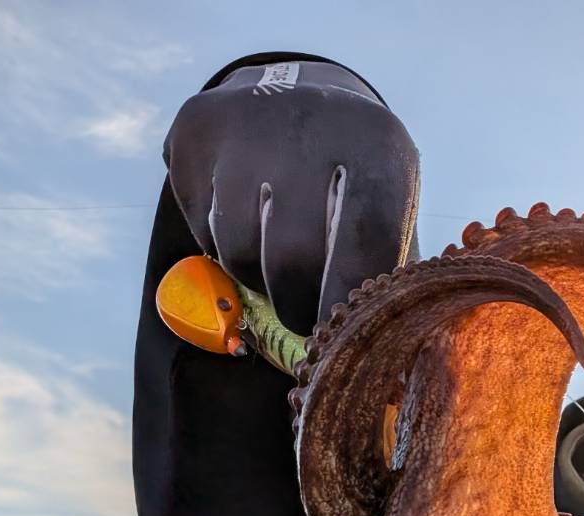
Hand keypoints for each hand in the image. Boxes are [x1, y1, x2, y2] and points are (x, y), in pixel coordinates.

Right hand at [164, 57, 420, 336]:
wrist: (296, 94)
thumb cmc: (352, 184)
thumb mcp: (388, 209)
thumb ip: (379, 276)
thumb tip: (357, 352)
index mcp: (376, 146)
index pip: (363, 244)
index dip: (344, 304)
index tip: (335, 342)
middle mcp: (311, 122)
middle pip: (292, 257)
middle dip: (296, 306)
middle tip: (303, 317)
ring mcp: (247, 120)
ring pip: (238, 250)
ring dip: (254, 277)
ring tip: (274, 259)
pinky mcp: (195, 127)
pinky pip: (200, 227)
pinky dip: (219, 243)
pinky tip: (244, 216)